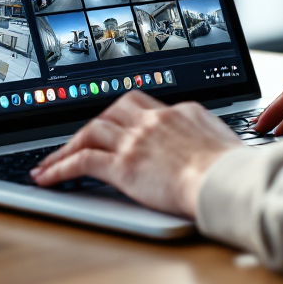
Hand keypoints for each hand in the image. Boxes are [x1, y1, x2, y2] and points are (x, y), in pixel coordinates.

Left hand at [31, 90, 241, 218]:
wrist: (227, 179)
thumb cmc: (234, 169)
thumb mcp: (225, 140)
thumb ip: (207, 137)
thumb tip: (208, 144)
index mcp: (181, 111)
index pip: (145, 104)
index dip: (125, 115)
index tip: (116, 124)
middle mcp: (154, 120)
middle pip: (113, 110)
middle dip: (94, 124)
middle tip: (79, 140)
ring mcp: (137, 140)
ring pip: (90, 131)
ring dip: (67, 146)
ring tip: (51, 163)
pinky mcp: (124, 166)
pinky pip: (82, 162)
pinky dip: (60, 168)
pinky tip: (48, 178)